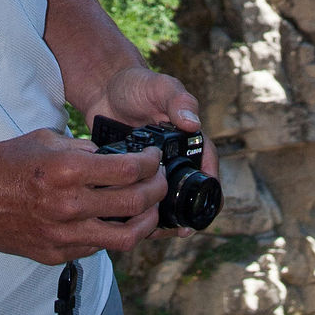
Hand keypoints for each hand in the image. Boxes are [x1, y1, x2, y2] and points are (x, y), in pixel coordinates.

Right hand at [0, 128, 168, 264]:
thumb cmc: (4, 163)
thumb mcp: (44, 140)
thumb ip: (81, 148)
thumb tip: (111, 156)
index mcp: (67, 170)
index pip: (129, 170)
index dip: (150, 163)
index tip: (154, 158)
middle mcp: (69, 205)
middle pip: (135, 203)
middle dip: (156, 189)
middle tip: (158, 180)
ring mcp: (63, 235)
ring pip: (125, 237)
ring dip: (145, 221)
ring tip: (149, 208)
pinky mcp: (56, 254)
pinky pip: (97, 248)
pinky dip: (112, 234)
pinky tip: (114, 220)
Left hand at [86, 66, 219, 237]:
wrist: (104, 88)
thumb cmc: (136, 84)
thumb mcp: (159, 86)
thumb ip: (178, 100)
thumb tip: (193, 123)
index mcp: (190, 138)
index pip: (208, 168)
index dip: (211, 192)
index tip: (203, 211)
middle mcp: (177, 156)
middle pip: (189, 191)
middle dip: (185, 213)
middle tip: (177, 230)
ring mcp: (155, 167)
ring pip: (166, 199)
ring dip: (162, 216)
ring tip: (153, 230)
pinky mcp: (134, 174)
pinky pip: (141, 197)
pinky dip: (139, 210)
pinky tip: (130, 221)